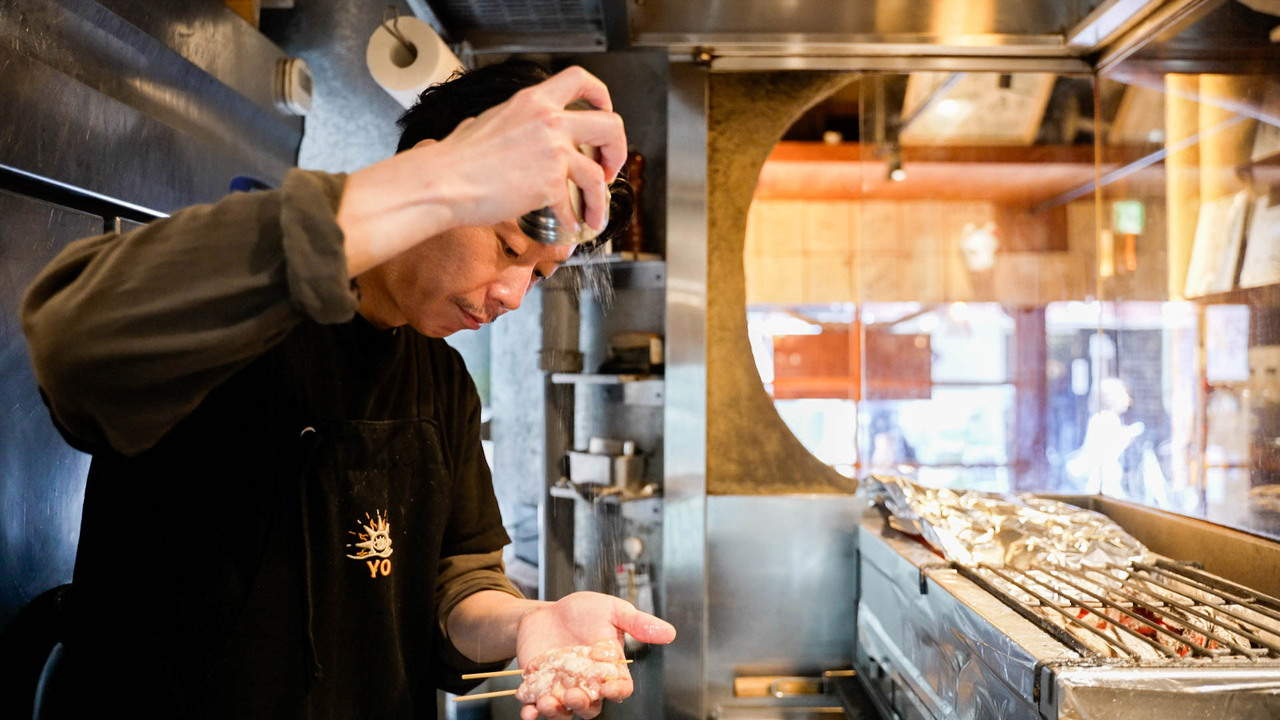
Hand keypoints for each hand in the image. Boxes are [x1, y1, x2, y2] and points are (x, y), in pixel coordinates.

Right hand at [432, 65, 626, 232]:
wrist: (443, 182)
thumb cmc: (455, 158)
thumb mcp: (488, 120)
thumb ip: (513, 122)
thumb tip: (515, 130)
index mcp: (534, 101)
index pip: (580, 80)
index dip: (601, 96)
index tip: (604, 111)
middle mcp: (548, 121)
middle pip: (610, 124)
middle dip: (617, 149)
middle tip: (607, 166)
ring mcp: (552, 152)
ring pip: (598, 174)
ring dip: (601, 198)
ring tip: (595, 211)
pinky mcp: (548, 184)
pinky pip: (573, 205)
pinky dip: (574, 220)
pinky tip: (568, 226)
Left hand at [515, 592, 675, 719]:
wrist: (545, 612)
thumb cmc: (581, 611)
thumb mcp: (611, 610)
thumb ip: (637, 623)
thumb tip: (669, 632)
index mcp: (608, 669)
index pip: (619, 689)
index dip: (616, 691)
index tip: (608, 686)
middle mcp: (587, 684)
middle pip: (591, 706)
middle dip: (582, 704)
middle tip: (573, 694)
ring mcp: (562, 689)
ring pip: (564, 712)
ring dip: (556, 712)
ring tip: (548, 702)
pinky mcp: (539, 689)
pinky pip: (537, 708)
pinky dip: (532, 712)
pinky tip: (528, 710)